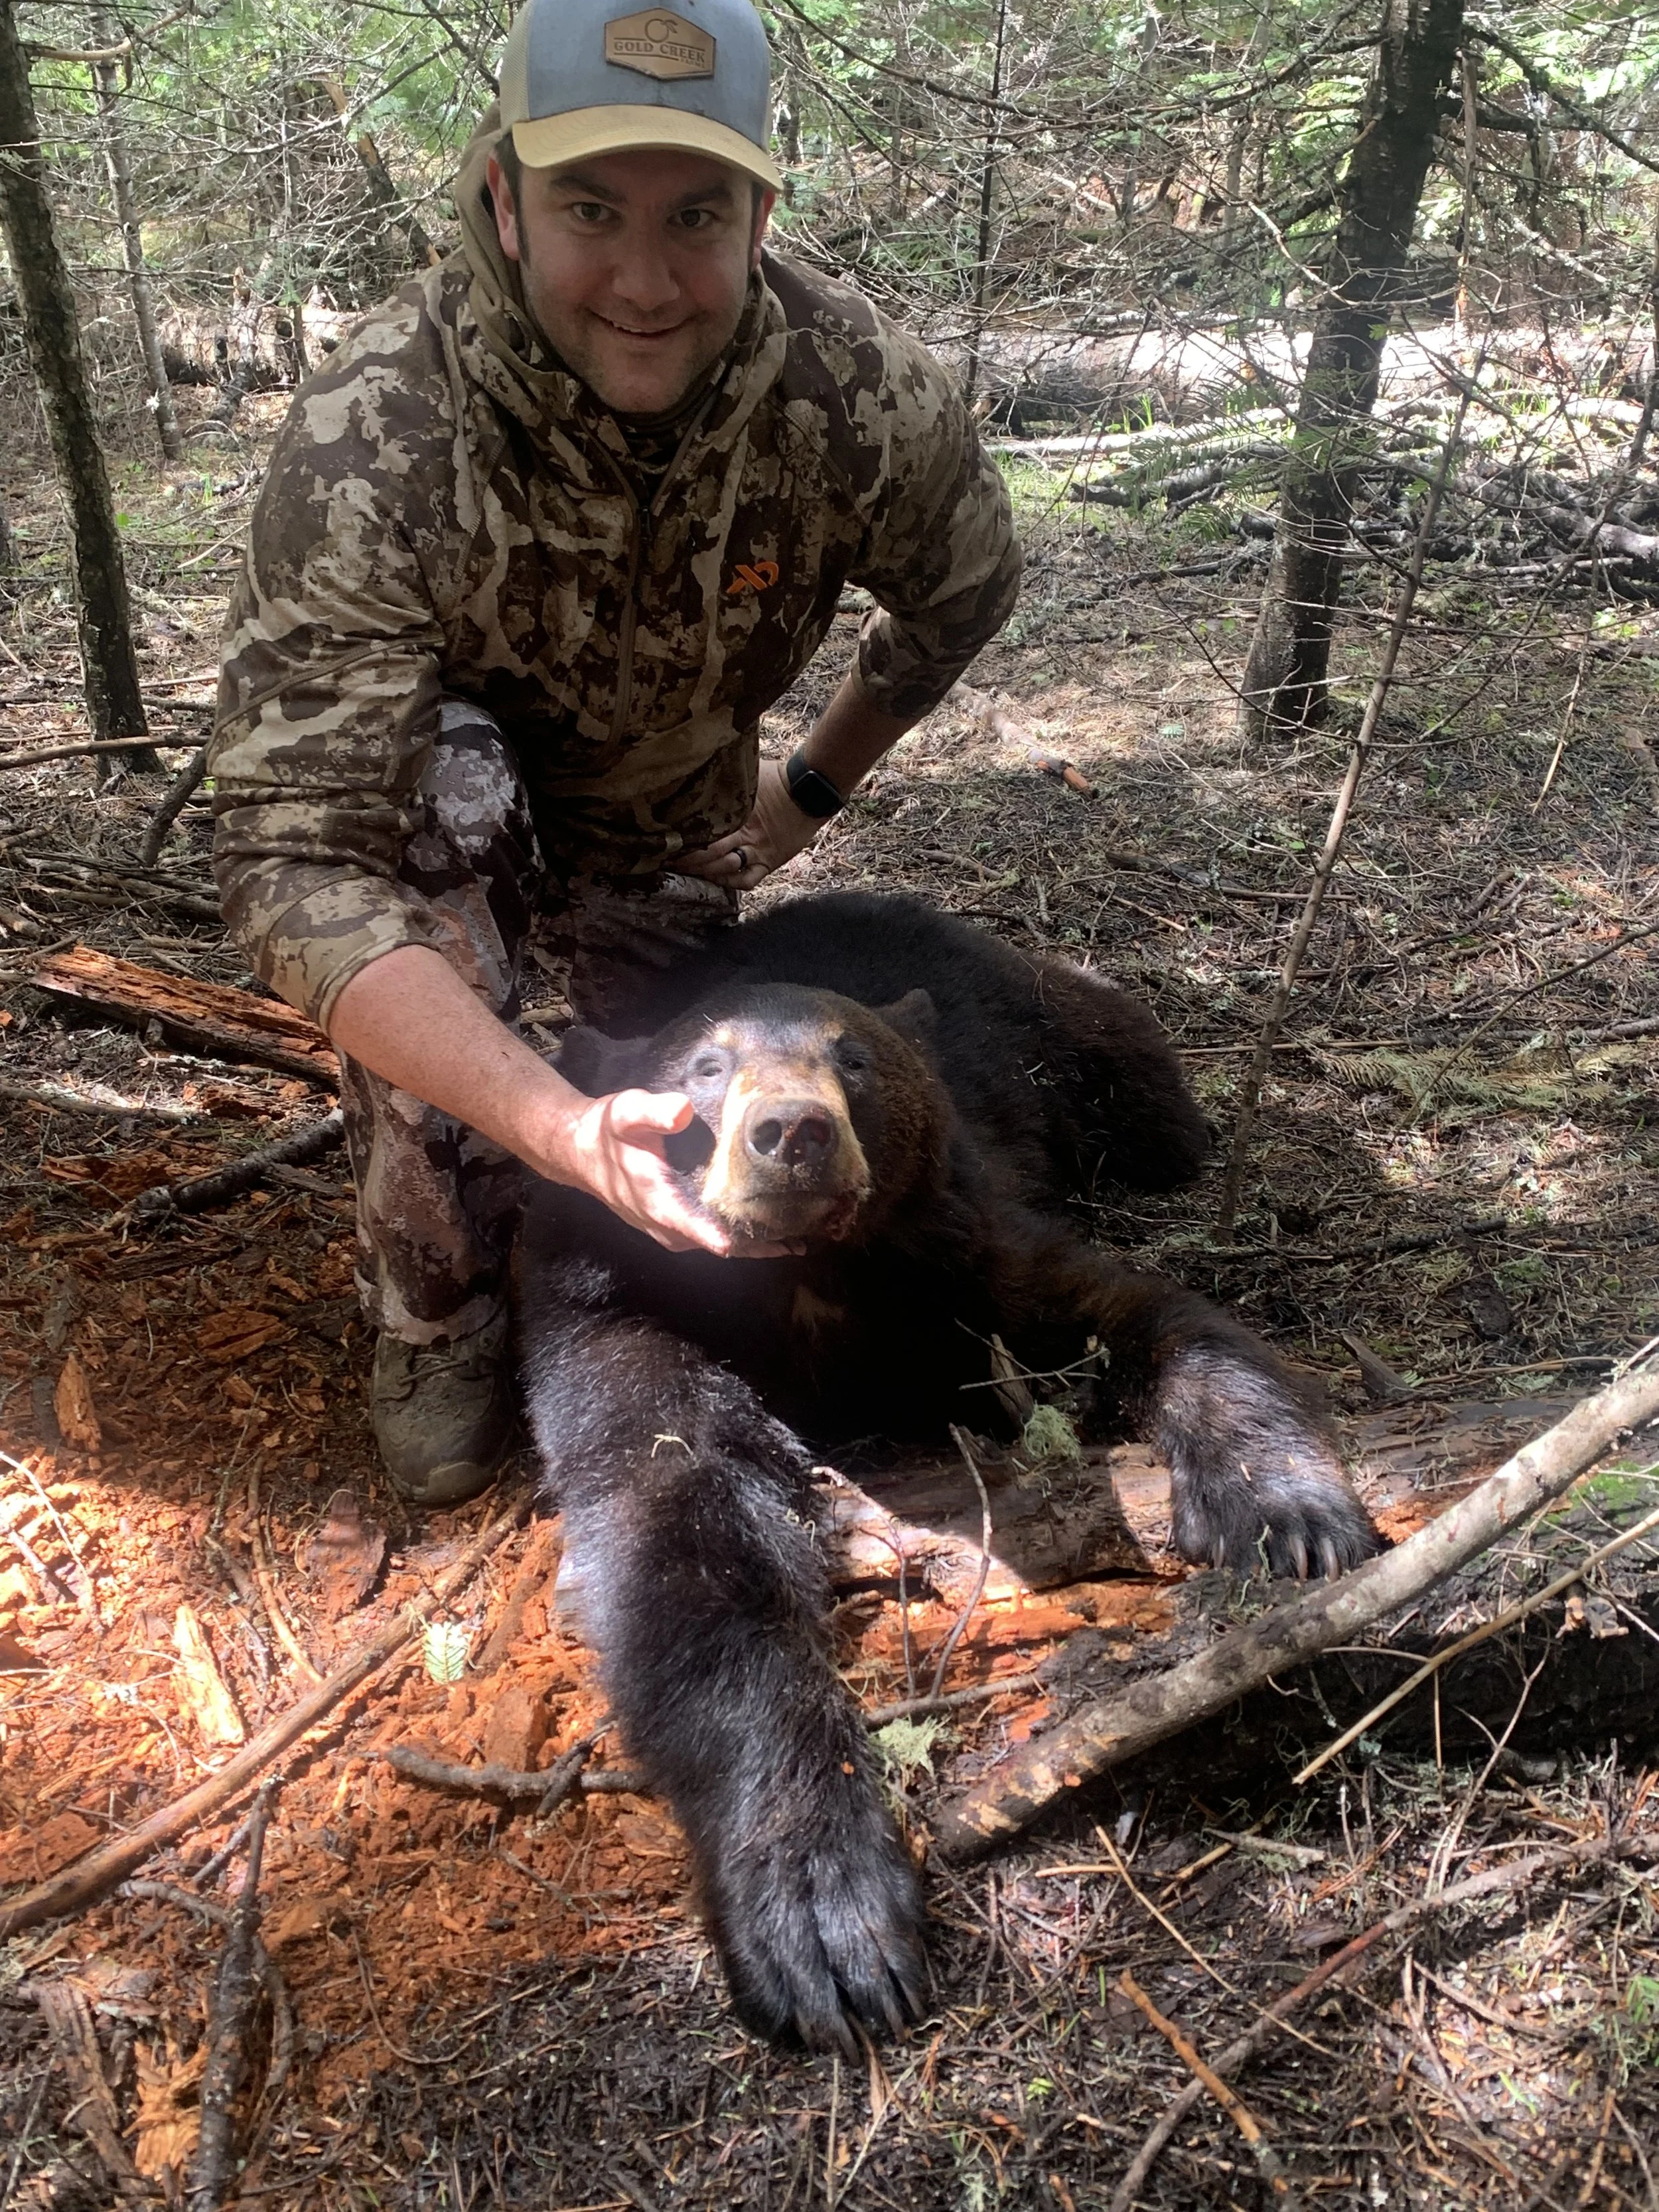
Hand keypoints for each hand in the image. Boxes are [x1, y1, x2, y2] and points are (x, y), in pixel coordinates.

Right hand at [553, 1087, 800, 1259]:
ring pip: (718, 1245)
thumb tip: (683, 1110)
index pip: (692, 1225)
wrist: (581, 1151)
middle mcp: (665, 1224)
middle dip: (756, 1245)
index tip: (753, 1243)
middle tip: (800, 1239)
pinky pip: (712, 1237)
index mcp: (656, 1199)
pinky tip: (771, 1233)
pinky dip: (741, 1239)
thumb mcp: (626, 1112)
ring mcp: (670, 1229)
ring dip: (753, 1245)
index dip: (721, 1235)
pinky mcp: (675, 1226)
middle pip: (717, 1244)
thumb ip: (654, 1111)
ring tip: (797, 1240)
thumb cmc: (607, 1131)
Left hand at [675, 759, 821, 891]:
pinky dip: (730, 883)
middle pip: (708, 852)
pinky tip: (716, 879)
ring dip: (704, 871)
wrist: (810, 792)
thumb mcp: (747, 773)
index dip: (682, 835)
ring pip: (724, 868)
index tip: (666, 835)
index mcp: (736, 812)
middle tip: (668, 857)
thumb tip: (701, 762)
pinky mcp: (769, 862)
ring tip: (686, 869)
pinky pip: (747, 880)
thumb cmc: (778, 777)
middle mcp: (744, 834)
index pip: (703, 828)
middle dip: (686, 857)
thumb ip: (725, 778)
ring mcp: (756, 851)